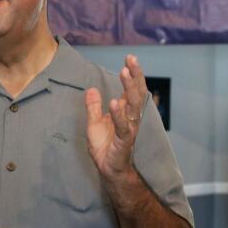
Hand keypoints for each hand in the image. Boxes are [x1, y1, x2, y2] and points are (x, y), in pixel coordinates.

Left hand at [85, 54, 146, 179]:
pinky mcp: (124, 141)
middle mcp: (130, 117)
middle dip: (135, 75)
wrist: (108, 169)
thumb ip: (93, 107)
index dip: (132, 74)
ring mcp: (129, 128)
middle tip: (131, 59)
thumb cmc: (105, 147)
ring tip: (124, 72)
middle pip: (136, 93)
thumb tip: (91, 89)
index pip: (132, 89)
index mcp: (125, 111)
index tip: (130, 58)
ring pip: (133, 105)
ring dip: (129, 88)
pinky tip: (114, 103)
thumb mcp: (94, 123)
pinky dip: (118, 114)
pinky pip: (123, 126)